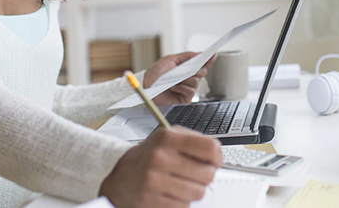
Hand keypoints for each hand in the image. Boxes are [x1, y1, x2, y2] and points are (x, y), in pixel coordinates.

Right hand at [100, 127, 222, 207]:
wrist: (120, 177)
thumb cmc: (148, 157)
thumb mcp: (167, 138)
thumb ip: (192, 141)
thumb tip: (217, 155)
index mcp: (167, 137)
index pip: (210, 147)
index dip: (218, 158)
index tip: (215, 162)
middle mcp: (160, 157)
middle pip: (207, 174)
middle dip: (205, 177)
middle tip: (196, 175)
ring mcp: (154, 180)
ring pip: (198, 192)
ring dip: (193, 191)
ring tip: (181, 184)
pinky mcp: (151, 200)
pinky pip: (184, 206)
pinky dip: (181, 202)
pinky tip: (171, 193)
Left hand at [144, 52, 214, 105]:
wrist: (147, 88)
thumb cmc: (155, 74)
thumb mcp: (170, 59)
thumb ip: (186, 56)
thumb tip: (199, 54)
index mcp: (185, 68)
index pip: (200, 64)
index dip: (208, 60)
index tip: (213, 54)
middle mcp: (187, 77)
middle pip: (202, 72)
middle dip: (195, 69)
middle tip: (185, 70)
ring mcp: (187, 88)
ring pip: (196, 81)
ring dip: (184, 79)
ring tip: (173, 81)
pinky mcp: (185, 98)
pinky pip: (191, 91)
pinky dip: (182, 88)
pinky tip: (173, 88)